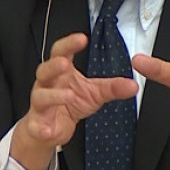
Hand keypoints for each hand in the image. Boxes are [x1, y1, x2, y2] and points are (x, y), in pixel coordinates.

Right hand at [11, 33, 138, 169]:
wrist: (50, 129)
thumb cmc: (69, 104)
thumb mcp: (94, 94)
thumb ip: (112, 87)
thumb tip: (133, 85)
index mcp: (60, 73)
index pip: (61, 53)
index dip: (69, 44)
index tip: (82, 38)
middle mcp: (47, 85)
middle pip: (44, 70)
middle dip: (53, 66)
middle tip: (65, 63)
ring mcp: (40, 104)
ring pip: (40, 96)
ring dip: (53, 95)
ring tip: (69, 96)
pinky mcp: (37, 124)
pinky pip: (36, 125)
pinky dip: (41, 128)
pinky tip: (48, 131)